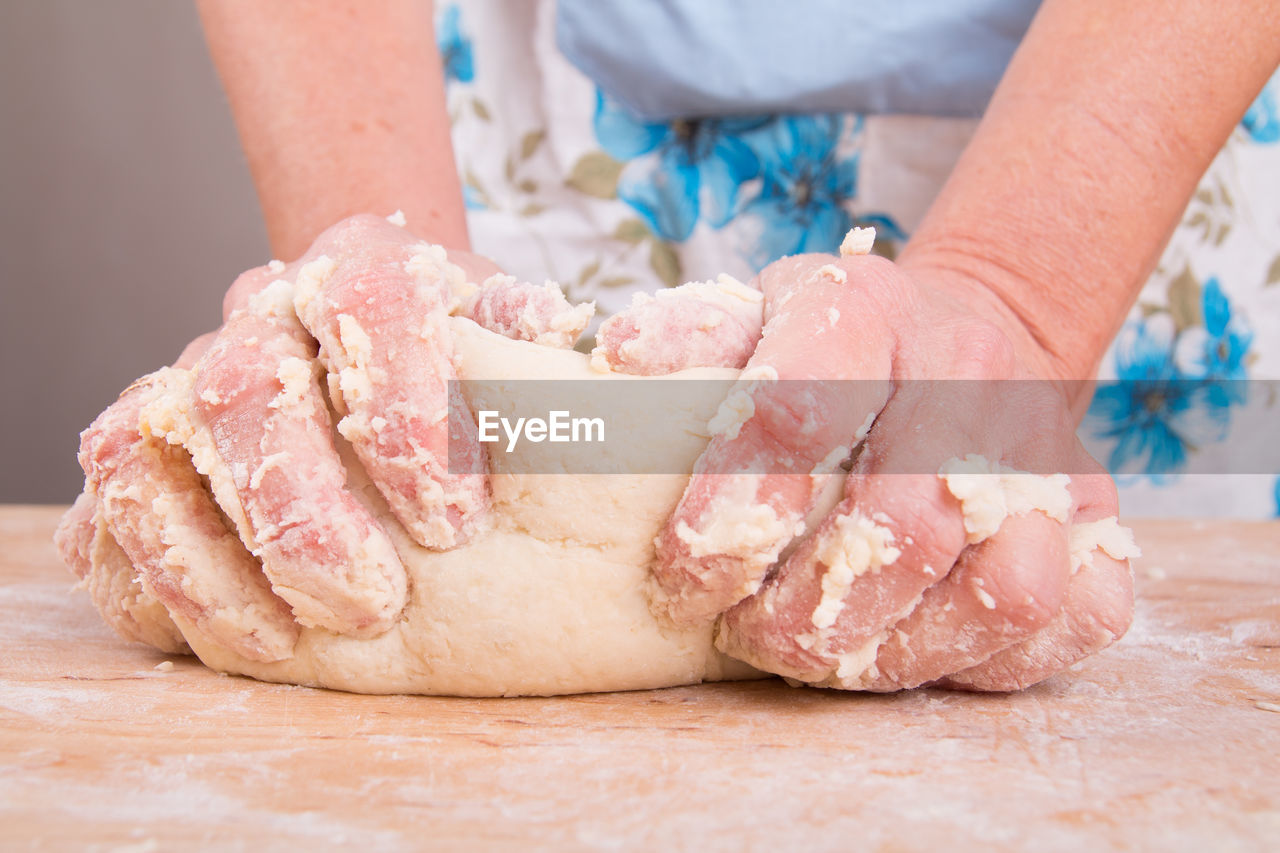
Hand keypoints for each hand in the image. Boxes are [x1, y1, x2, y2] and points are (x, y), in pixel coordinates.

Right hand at [57, 214, 592, 661]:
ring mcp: (185, 377)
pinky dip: (151, 579)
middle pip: (242, 382)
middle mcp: (262, 312)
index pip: (371, 299)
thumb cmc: (469, 367)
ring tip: (288, 639)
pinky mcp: (139, 454)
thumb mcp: (522, 349)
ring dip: (211, 557)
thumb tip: (582, 349)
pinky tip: (228, 633)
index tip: (455, 522)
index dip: (406, 407)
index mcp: (366, 266)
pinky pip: (100, 511)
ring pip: (142, 443)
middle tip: (374, 605)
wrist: (382, 346)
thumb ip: (542, 348)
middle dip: (303, 509)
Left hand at [651, 239, 1137, 690]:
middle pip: (903, 526)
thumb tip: (619, 361)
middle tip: (747, 635)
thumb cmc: (834, 349)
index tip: (683, 579)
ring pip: (1002, 589)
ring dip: (893, 648)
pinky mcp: (1105, 521)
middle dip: (803, 614)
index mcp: (867, 310)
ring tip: (821, 651)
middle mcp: (974, 372)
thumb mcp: (752, 318)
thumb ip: (685, 343)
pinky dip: (986, 656)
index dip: (726, 520)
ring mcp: (1053, 451)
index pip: (794, 414)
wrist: (969, 334)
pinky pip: (1070, 621)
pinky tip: (911, 641)